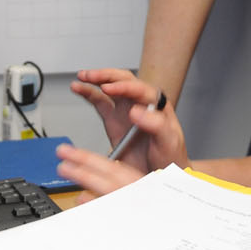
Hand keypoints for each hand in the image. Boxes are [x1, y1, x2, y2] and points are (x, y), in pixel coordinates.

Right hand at [64, 69, 188, 188]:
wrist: (162, 173)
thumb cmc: (171, 156)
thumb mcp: (169, 141)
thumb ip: (156, 125)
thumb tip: (136, 111)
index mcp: (156, 104)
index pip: (139, 89)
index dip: (122, 86)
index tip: (107, 88)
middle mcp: (140, 103)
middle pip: (123, 81)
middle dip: (106, 76)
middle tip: (90, 76)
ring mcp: (126, 111)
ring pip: (109, 88)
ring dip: (95, 81)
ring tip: (82, 77)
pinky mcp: (114, 121)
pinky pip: (100, 103)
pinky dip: (89, 94)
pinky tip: (79, 89)